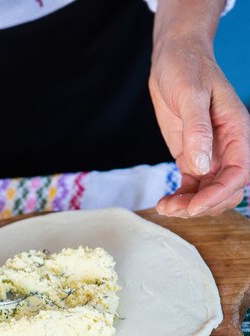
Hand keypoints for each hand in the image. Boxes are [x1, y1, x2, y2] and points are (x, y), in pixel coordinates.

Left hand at [149, 18, 249, 217]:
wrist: (173, 58)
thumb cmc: (187, 67)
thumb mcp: (191, 95)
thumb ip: (198, 131)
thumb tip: (201, 165)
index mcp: (237, 131)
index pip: (238, 174)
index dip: (219, 194)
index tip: (194, 205)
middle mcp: (227, 147)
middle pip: (226, 190)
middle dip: (203, 205)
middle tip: (175, 209)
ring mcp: (209, 154)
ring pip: (208, 192)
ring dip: (190, 205)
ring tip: (165, 208)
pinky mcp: (191, 157)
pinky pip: (192, 187)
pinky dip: (180, 198)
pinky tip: (164, 203)